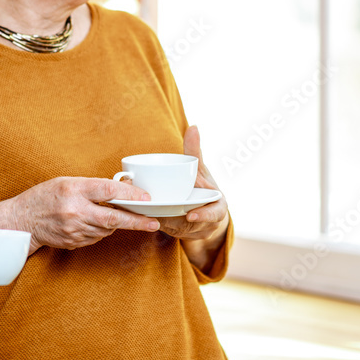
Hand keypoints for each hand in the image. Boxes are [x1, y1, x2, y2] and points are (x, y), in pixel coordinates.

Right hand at [0, 177, 158, 251]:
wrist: (22, 221)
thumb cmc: (44, 197)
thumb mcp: (66, 182)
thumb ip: (92, 186)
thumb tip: (121, 189)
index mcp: (73, 190)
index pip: (108, 191)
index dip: (130, 195)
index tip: (146, 198)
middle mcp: (74, 211)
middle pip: (113, 218)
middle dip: (137, 221)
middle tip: (154, 222)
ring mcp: (74, 230)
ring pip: (107, 229)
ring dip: (116, 223)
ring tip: (114, 214)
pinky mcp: (74, 243)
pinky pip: (97, 237)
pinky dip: (101, 230)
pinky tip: (93, 222)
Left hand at [155, 125, 229, 249]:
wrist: (204, 212)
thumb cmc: (202, 187)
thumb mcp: (201, 170)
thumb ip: (195, 151)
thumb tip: (193, 126)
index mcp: (216, 207)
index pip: (214, 214)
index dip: (204, 216)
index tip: (191, 215)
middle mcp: (205, 221)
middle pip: (191, 225)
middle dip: (175, 222)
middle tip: (160, 216)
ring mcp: (191, 230)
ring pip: (176, 230)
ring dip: (163, 224)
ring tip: (148, 214)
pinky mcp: (177, 234)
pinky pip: (167, 231)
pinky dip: (156, 225)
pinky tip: (143, 217)